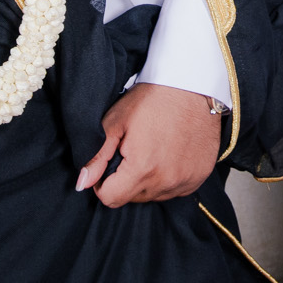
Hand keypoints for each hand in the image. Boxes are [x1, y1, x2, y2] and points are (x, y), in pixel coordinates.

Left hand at [76, 82, 222, 206]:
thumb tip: (83, 182)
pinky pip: (175, 189)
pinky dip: (168, 177)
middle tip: (132, 149)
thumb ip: (97, 155)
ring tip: (152, 149)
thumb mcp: (116, 120)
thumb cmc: (153, 98)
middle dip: (126, 179)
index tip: (110, 161)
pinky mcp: (199, 176)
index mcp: (143, 169)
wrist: (193, 84)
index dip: (102, 182)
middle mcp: (166, 181)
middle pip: (132, 198)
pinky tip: (169, 154)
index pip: (110, 198)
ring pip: (154, 195)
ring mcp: (185, 181)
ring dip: (148, 180)